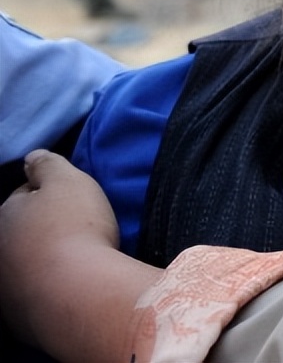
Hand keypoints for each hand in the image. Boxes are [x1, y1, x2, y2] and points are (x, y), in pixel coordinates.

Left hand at [0, 150, 121, 352]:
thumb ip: (47, 164)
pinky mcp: (19, 321)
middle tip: (77, 231)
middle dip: (42, 230)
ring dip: (43, 262)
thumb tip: (32, 157)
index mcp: (3, 218)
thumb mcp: (67, 181)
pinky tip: (71, 288)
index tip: (74, 201)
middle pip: (21, 234)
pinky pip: (35, 297)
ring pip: (25, 267)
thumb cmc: (74, 230)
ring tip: (75, 262)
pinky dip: (49, 291)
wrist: (79, 295)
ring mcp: (4, 291)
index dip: (50, 194)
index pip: (23, 196)